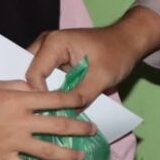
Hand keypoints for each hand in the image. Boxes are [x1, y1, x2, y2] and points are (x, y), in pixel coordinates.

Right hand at [0, 82, 96, 159]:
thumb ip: (19, 85)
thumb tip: (37, 88)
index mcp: (20, 100)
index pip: (54, 99)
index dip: (73, 100)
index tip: (84, 101)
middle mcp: (22, 122)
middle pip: (58, 126)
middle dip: (78, 129)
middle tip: (92, 131)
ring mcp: (15, 142)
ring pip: (48, 151)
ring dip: (67, 154)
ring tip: (80, 156)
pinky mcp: (5, 158)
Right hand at [27, 5, 159, 104]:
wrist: (128, 41)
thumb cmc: (117, 53)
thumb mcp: (102, 76)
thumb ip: (82, 96)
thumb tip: (65, 117)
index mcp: (54, 42)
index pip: (34, 74)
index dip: (41, 96)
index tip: (53, 113)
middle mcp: (46, 43)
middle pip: (30, 75)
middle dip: (37, 95)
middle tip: (46, 115)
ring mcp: (48, 51)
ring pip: (36, 77)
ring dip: (43, 94)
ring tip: (50, 112)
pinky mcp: (54, 59)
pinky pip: (45, 77)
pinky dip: (50, 91)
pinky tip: (56, 106)